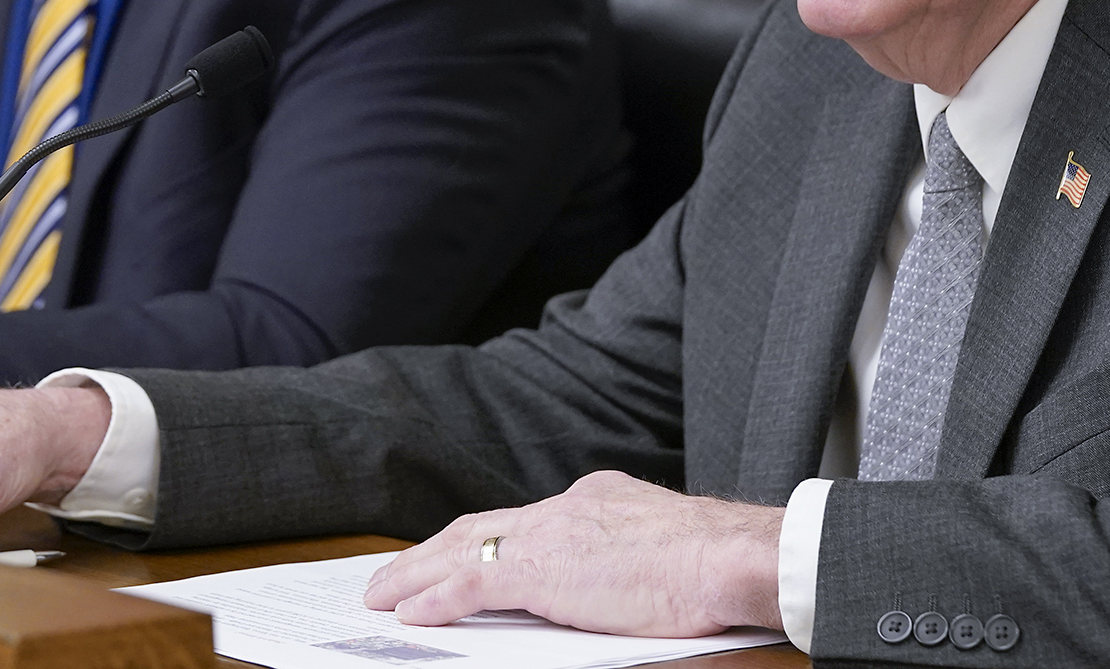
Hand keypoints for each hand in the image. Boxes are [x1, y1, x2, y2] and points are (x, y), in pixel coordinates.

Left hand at [363, 470, 782, 636]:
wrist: (727, 556)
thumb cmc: (714, 566)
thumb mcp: (659, 552)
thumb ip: (622, 559)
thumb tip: (611, 585)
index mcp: (595, 500)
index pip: (525, 520)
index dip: (486, 538)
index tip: (458, 553)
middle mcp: (565, 507)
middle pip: (482, 525)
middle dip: (435, 550)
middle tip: (396, 573)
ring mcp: (550, 534)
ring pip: (463, 547)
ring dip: (417, 572)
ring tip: (382, 593)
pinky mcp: (541, 567)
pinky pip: (471, 580)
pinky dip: (435, 595)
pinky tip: (410, 610)